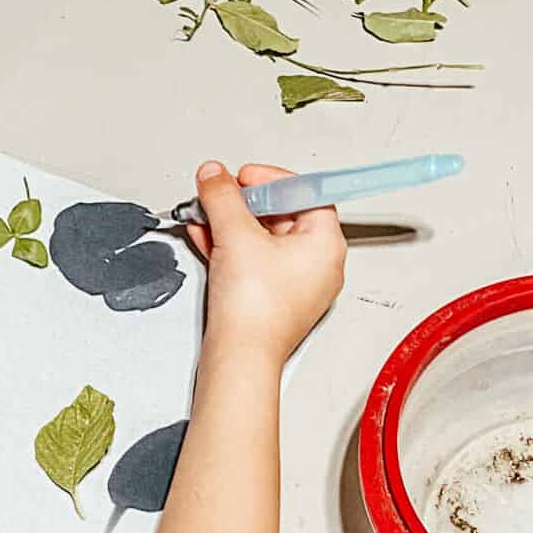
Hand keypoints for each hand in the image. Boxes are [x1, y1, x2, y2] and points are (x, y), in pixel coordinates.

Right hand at [185, 162, 345, 363]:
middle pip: (282, 215)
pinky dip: (230, 246)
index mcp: (326, 244)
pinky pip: (254, 261)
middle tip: (221, 194)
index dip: (272, 179)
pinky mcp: (272, 299)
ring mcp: (295, 284)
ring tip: (206, 213)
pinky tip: (205, 235)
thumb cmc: (256, 309)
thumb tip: (215, 176)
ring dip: (231, 222)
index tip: (245, 177)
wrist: (240, 356)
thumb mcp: (234, 233)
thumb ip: (222, 196)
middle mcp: (318, 265)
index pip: (307, 193)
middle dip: (244, 202)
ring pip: (263, 239)